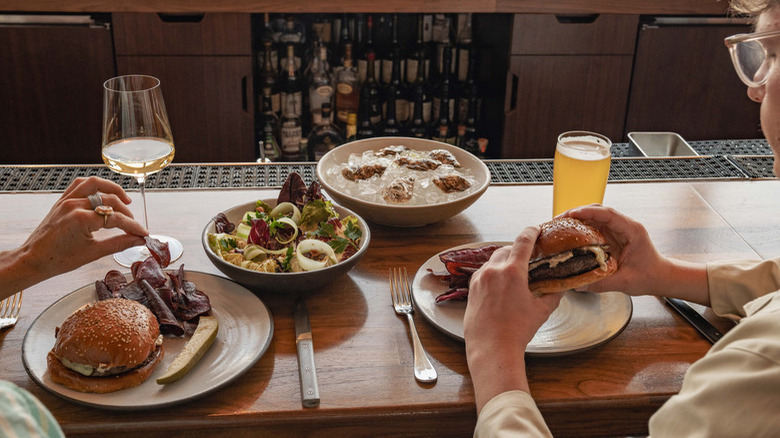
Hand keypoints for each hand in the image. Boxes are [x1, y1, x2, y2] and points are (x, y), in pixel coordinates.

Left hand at [8, 177, 146, 290]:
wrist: (34, 259)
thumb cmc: (58, 259)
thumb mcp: (93, 253)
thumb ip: (119, 243)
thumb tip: (137, 240)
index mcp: (81, 219)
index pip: (116, 218)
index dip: (133, 226)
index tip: (143, 233)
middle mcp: (74, 205)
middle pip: (110, 201)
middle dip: (127, 213)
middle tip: (133, 226)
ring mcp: (67, 200)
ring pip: (96, 184)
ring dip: (113, 189)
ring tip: (125, 200)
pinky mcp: (62, 200)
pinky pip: (80, 184)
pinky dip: (95, 185)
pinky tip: (104, 193)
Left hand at [464, 227, 562, 411]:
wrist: (492, 348)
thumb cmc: (517, 331)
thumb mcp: (542, 311)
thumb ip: (553, 294)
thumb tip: (560, 287)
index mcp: (512, 271)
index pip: (523, 241)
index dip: (531, 231)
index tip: (536, 228)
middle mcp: (493, 270)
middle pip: (506, 249)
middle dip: (517, 250)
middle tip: (528, 257)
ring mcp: (479, 279)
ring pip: (493, 261)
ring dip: (504, 262)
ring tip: (515, 273)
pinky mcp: (471, 289)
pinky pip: (483, 273)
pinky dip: (493, 273)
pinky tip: (500, 286)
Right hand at [563, 204, 708, 304]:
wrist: (661, 277)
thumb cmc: (650, 276)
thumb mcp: (625, 282)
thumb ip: (601, 283)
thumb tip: (577, 285)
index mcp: (632, 231)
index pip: (608, 214)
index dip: (588, 212)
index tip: (571, 214)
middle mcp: (625, 226)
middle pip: (599, 211)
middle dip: (578, 212)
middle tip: (559, 220)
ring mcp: (618, 229)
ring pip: (595, 216)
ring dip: (577, 219)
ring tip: (560, 225)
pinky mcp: (613, 235)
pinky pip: (595, 226)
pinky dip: (582, 227)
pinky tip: (570, 234)